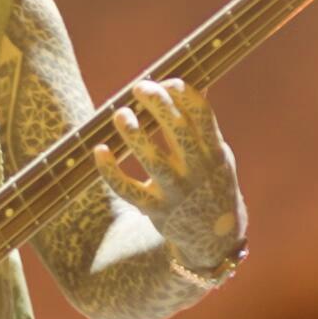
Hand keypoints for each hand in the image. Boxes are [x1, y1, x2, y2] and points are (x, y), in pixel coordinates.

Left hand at [93, 78, 242, 270]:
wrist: (216, 237)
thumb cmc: (212, 184)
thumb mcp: (218, 156)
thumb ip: (203, 126)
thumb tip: (189, 85)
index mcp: (215, 152)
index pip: (202, 115)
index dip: (184, 93)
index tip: (167, 80)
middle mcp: (197, 171)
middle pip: (178, 131)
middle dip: (158, 104)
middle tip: (139, 87)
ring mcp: (176, 192)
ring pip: (152, 160)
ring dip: (134, 134)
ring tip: (120, 114)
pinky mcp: (155, 210)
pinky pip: (128, 189)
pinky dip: (110, 171)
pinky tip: (100, 150)